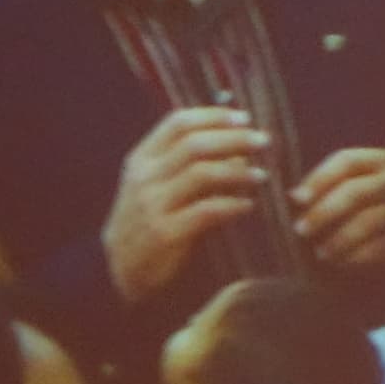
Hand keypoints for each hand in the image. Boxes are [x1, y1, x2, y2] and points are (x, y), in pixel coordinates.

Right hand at [100, 107, 272, 304]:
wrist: (121, 266)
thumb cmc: (149, 218)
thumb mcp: (156, 184)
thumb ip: (187, 163)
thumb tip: (238, 145)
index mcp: (142, 158)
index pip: (177, 123)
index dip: (213, 117)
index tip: (244, 118)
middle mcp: (145, 177)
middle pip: (194, 145)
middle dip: (234, 139)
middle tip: (263, 141)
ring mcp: (152, 205)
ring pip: (201, 174)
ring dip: (237, 171)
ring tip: (261, 175)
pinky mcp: (164, 233)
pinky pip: (205, 212)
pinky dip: (231, 205)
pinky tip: (248, 205)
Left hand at [292, 148, 384, 273]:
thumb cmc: (384, 198)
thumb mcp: (367, 178)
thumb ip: (334, 182)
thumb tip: (294, 197)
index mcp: (383, 160)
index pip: (347, 162)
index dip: (319, 179)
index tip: (297, 198)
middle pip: (355, 192)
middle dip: (324, 212)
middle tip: (301, 229)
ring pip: (368, 221)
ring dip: (340, 239)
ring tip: (321, 252)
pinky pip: (384, 245)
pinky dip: (360, 255)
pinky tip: (343, 261)